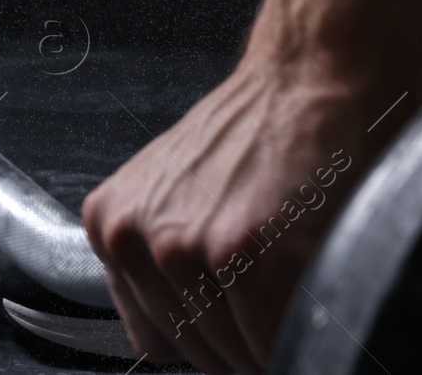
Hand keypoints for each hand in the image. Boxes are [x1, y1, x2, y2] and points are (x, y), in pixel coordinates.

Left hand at [81, 51, 393, 373]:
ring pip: (234, 357)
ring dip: (272, 344)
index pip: (156, 336)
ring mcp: (183, 249)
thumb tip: (179, 333)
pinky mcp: (241, 256)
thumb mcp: (176, 193)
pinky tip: (311, 298)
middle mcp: (134, 238)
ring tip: (296, 289)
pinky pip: (271, 344)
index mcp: (111, 224)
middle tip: (279, 303)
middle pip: (195, 350)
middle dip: (242, 341)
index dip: (209, 334)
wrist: (310, 75)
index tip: (240, 322)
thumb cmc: (260, 130)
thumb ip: (161, 258)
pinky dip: (297, 339)